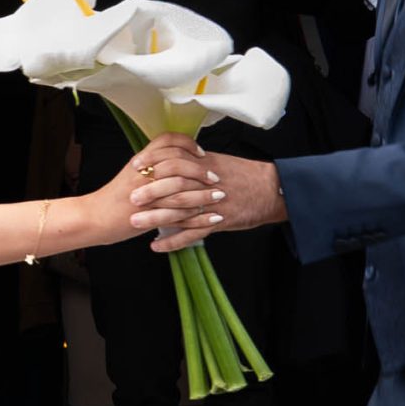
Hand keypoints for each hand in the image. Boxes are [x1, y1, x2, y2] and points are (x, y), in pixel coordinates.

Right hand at [88, 134, 219, 246]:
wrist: (93, 218)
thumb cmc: (114, 198)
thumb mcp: (132, 174)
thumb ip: (152, 165)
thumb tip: (176, 161)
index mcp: (140, 160)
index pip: (168, 141)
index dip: (188, 144)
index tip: (201, 153)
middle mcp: (142, 174)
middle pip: (178, 164)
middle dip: (201, 171)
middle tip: (215, 178)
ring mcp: (144, 195)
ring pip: (180, 189)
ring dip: (203, 194)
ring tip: (218, 197)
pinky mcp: (147, 215)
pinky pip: (177, 214)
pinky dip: (196, 217)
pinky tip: (208, 218)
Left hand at [135, 153, 286, 251]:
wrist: (274, 190)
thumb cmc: (247, 175)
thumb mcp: (221, 161)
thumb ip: (196, 162)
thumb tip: (174, 159)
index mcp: (205, 166)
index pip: (174, 161)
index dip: (153, 164)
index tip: (135, 167)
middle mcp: (206, 185)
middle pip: (173, 188)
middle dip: (150, 193)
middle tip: (130, 199)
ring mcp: (212, 205)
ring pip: (179, 212)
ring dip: (155, 219)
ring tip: (135, 223)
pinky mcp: (219, 222)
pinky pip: (192, 235)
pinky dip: (173, 242)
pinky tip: (156, 246)